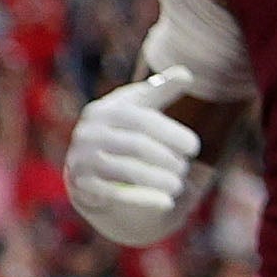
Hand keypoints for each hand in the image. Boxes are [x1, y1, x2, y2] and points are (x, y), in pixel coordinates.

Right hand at [62, 79, 207, 247]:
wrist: (89, 168)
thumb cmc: (124, 133)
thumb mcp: (138, 108)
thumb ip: (160, 91)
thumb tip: (186, 73)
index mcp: (104, 110)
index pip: (143, 119)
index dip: (172, 134)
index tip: (195, 147)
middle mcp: (89, 132)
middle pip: (138, 146)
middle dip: (167, 159)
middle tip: (184, 168)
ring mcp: (81, 158)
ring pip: (128, 170)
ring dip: (159, 179)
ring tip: (178, 185)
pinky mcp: (81, 184)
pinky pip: (114, 193)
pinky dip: (143, 199)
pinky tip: (166, 202)